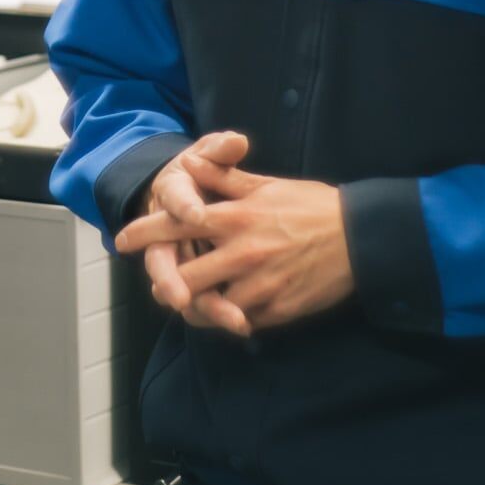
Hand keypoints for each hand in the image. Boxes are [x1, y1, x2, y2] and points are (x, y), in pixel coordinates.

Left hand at [118, 147, 353, 336]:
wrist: (362, 239)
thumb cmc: (313, 207)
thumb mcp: (268, 186)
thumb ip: (226, 177)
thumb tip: (193, 164)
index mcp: (236, 218)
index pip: (177, 225)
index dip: (145, 233)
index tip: (123, 240)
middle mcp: (242, 253)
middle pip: (183, 279)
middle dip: (167, 285)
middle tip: (163, 286)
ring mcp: (259, 285)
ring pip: (208, 308)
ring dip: (197, 308)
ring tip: (194, 304)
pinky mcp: (276, 309)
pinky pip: (240, 321)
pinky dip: (230, 318)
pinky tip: (231, 312)